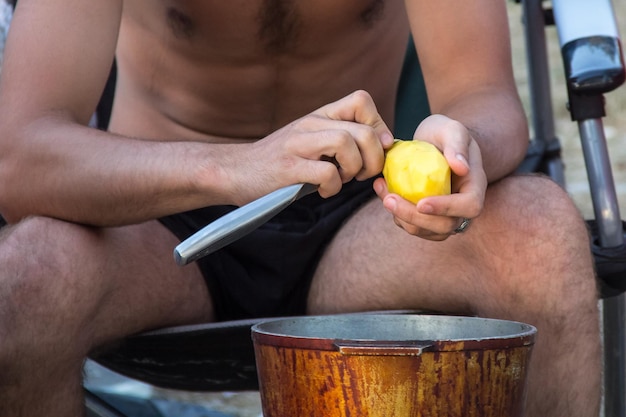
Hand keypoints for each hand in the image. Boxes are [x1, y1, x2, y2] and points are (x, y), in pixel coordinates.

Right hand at [229, 90, 393, 204]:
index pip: (362, 101)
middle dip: (375, 158)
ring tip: (342, 179)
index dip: (379, 125)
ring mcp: (298, 144)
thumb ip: (340, 139)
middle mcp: (310, 124)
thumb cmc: (279, 162)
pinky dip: (333, 187)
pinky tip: (322, 190)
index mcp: (319, 116)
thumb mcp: (310, 140)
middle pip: (364, 129)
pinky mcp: (288, 167)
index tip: (376, 148)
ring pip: (347, 144)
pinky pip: (327, 173)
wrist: (235, 171)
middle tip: (363, 174)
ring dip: (354, 169)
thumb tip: (381, 147)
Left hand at [373, 114, 486, 240]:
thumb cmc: (445, 134)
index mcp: (475, 188)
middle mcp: (462, 208)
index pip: (469, 206)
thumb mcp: (452, 129)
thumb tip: (462, 167)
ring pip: (424, 231)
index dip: (447, 209)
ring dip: (400, 217)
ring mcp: (444, 216)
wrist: (433, 142)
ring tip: (382, 192)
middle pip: (444, 226)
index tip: (422, 203)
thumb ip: (457, 144)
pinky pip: (410, 224)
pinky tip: (382, 190)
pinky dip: (395, 213)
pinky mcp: (425, 218)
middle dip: (414, 218)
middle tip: (389, 200)